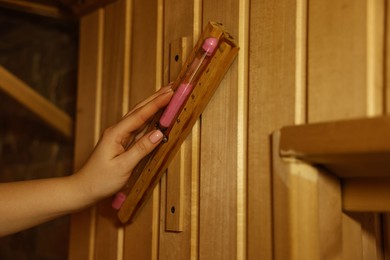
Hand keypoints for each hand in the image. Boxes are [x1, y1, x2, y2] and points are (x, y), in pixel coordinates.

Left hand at [73, 86, 172, 201]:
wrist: (83, 189)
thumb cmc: (100, 180)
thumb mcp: (123, 166)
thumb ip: (141, 149)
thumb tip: (158, 133)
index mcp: (116, 133)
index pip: (140, 115)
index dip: (156, 103)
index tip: (170, 94)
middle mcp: (117, 130)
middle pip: (139, 110)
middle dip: (156, 98)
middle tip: (172, 87)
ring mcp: (119, 136)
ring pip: (139, 116)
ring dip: (153, 105)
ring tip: (167, 96)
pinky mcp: (122, 142)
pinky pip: (138, 127)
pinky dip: (149, 118)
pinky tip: (157, 115)